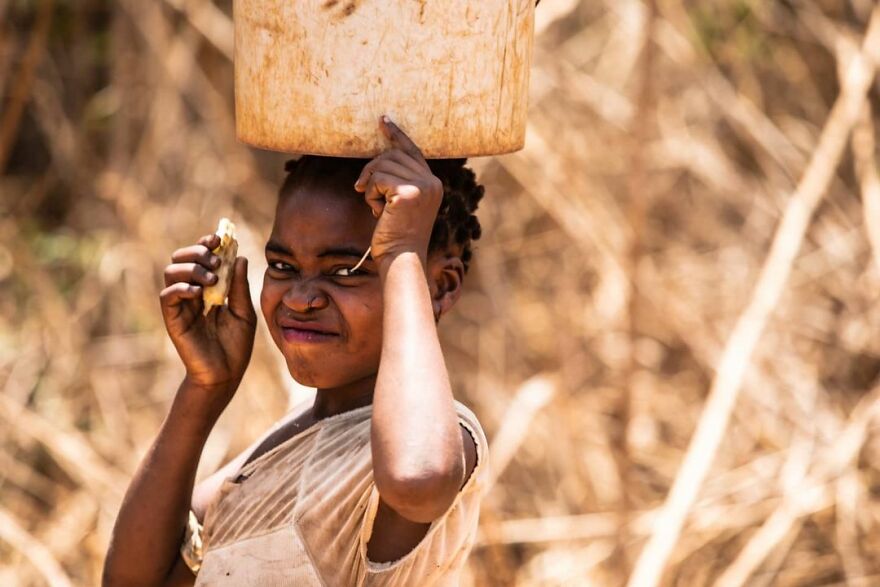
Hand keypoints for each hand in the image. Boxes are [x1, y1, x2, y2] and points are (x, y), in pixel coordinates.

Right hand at [160, 233, 256, 404]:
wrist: (226, 373)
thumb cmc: (236, 345)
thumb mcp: (244, 311)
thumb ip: (240, 286)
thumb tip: (239, 257)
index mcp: (209, 287)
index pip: (202, 257)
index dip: (207, 243)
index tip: (220, 238)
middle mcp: (192, 292)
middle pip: (182, 258)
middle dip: (197, 251)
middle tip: (216, 259)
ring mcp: (181, 305)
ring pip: (172, 271)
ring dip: (192, 268)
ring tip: (212, 278)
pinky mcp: (173, 319)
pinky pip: (168, 295)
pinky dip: (182, 287)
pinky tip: (199, 293)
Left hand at [354, 116, 442, 265]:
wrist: (401, 258)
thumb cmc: (396, 236)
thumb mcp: (400, 204)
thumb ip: (397, 182)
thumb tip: (377, 163)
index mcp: (433, 184)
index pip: (412, 150)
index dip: (396, 134)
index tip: (383, 120)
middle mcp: (431, 182)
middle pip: (392, 155)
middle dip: (372, 169)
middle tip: (361, 187)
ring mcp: (422, 187)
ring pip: (382, 165)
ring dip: (370, 185)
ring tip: (376, 206)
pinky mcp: (408, 193)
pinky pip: (377, 179)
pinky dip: (370, 194)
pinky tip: (377, 211)